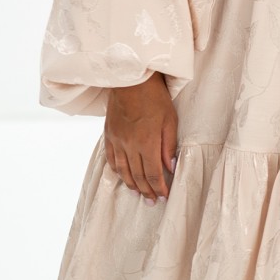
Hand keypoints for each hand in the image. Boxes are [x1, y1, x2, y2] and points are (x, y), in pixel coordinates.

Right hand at [104, 71, 178, 204]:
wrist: (130, 77)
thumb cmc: (154, 95)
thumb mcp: (169, 119)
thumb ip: (169, 145)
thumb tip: (170, 167)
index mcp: (146, 142)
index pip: (152, 174)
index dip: (158, 188)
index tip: (164, 197)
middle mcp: (129, 145)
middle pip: (137, 175)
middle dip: (146, 191)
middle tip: (152, 202)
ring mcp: (116, 140)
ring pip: (122, 170)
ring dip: (131, 185)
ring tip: (138, 194)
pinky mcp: (109, 133)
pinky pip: (111, 158)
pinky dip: (117, 171)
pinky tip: (123, 176)